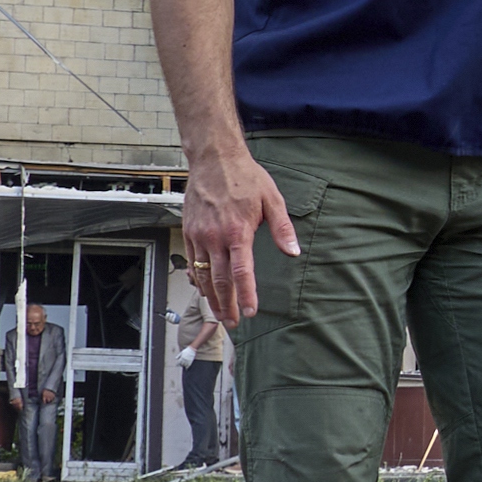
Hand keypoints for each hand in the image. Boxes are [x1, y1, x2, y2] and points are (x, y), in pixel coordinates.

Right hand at [183, 144, 298, 322]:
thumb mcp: (272, 199)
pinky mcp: (189, 231)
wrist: (214, 159)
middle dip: (226, 304)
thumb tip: (293, 251)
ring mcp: (199, 235)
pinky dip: (198, 279)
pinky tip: (204, 289)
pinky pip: (192, 262)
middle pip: (220, 280)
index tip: (249, 312)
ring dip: (211, 297)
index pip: (241, 272)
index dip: (246, 295)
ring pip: (204, 275)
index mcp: (238, 232)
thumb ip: (282, 229)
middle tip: (232, 322)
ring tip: (219, 313)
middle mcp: (215, 237)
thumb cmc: (244, 177)